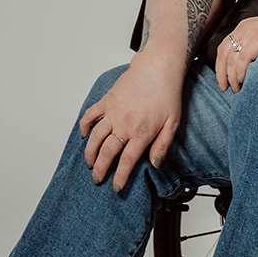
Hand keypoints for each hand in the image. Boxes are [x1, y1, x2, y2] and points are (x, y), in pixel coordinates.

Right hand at [78, 53, 184, 190]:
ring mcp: (113, 112)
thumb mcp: (173, 123)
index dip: (120, 176)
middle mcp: (124, 124)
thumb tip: (155, 164)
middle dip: (100, 169)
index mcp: (142, 132)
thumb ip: (163, 145)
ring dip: (90, 153)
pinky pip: (90, 115)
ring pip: (95, 137)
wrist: (157, 68)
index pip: (127, 160)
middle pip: (107, 152)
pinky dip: (85, 126)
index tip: (115, 188)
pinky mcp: (107, 101)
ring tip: (90, 163)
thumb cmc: (167, 94)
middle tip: (97, 178)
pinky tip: (84, 136)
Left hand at [214, 15, 257, 92]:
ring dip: (231, 76)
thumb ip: (255, 51)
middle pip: (224, 52)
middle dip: (222, 74)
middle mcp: (246, 26)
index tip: (223, 83)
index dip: (220, 67)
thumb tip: (242, 72)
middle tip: (227, 89)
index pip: (224, 48)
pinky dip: (240, 71)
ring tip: (238, 88)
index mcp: (246, 27)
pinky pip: (243, 57)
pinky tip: (244, 80)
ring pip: (231, 57)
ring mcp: (254, 29)